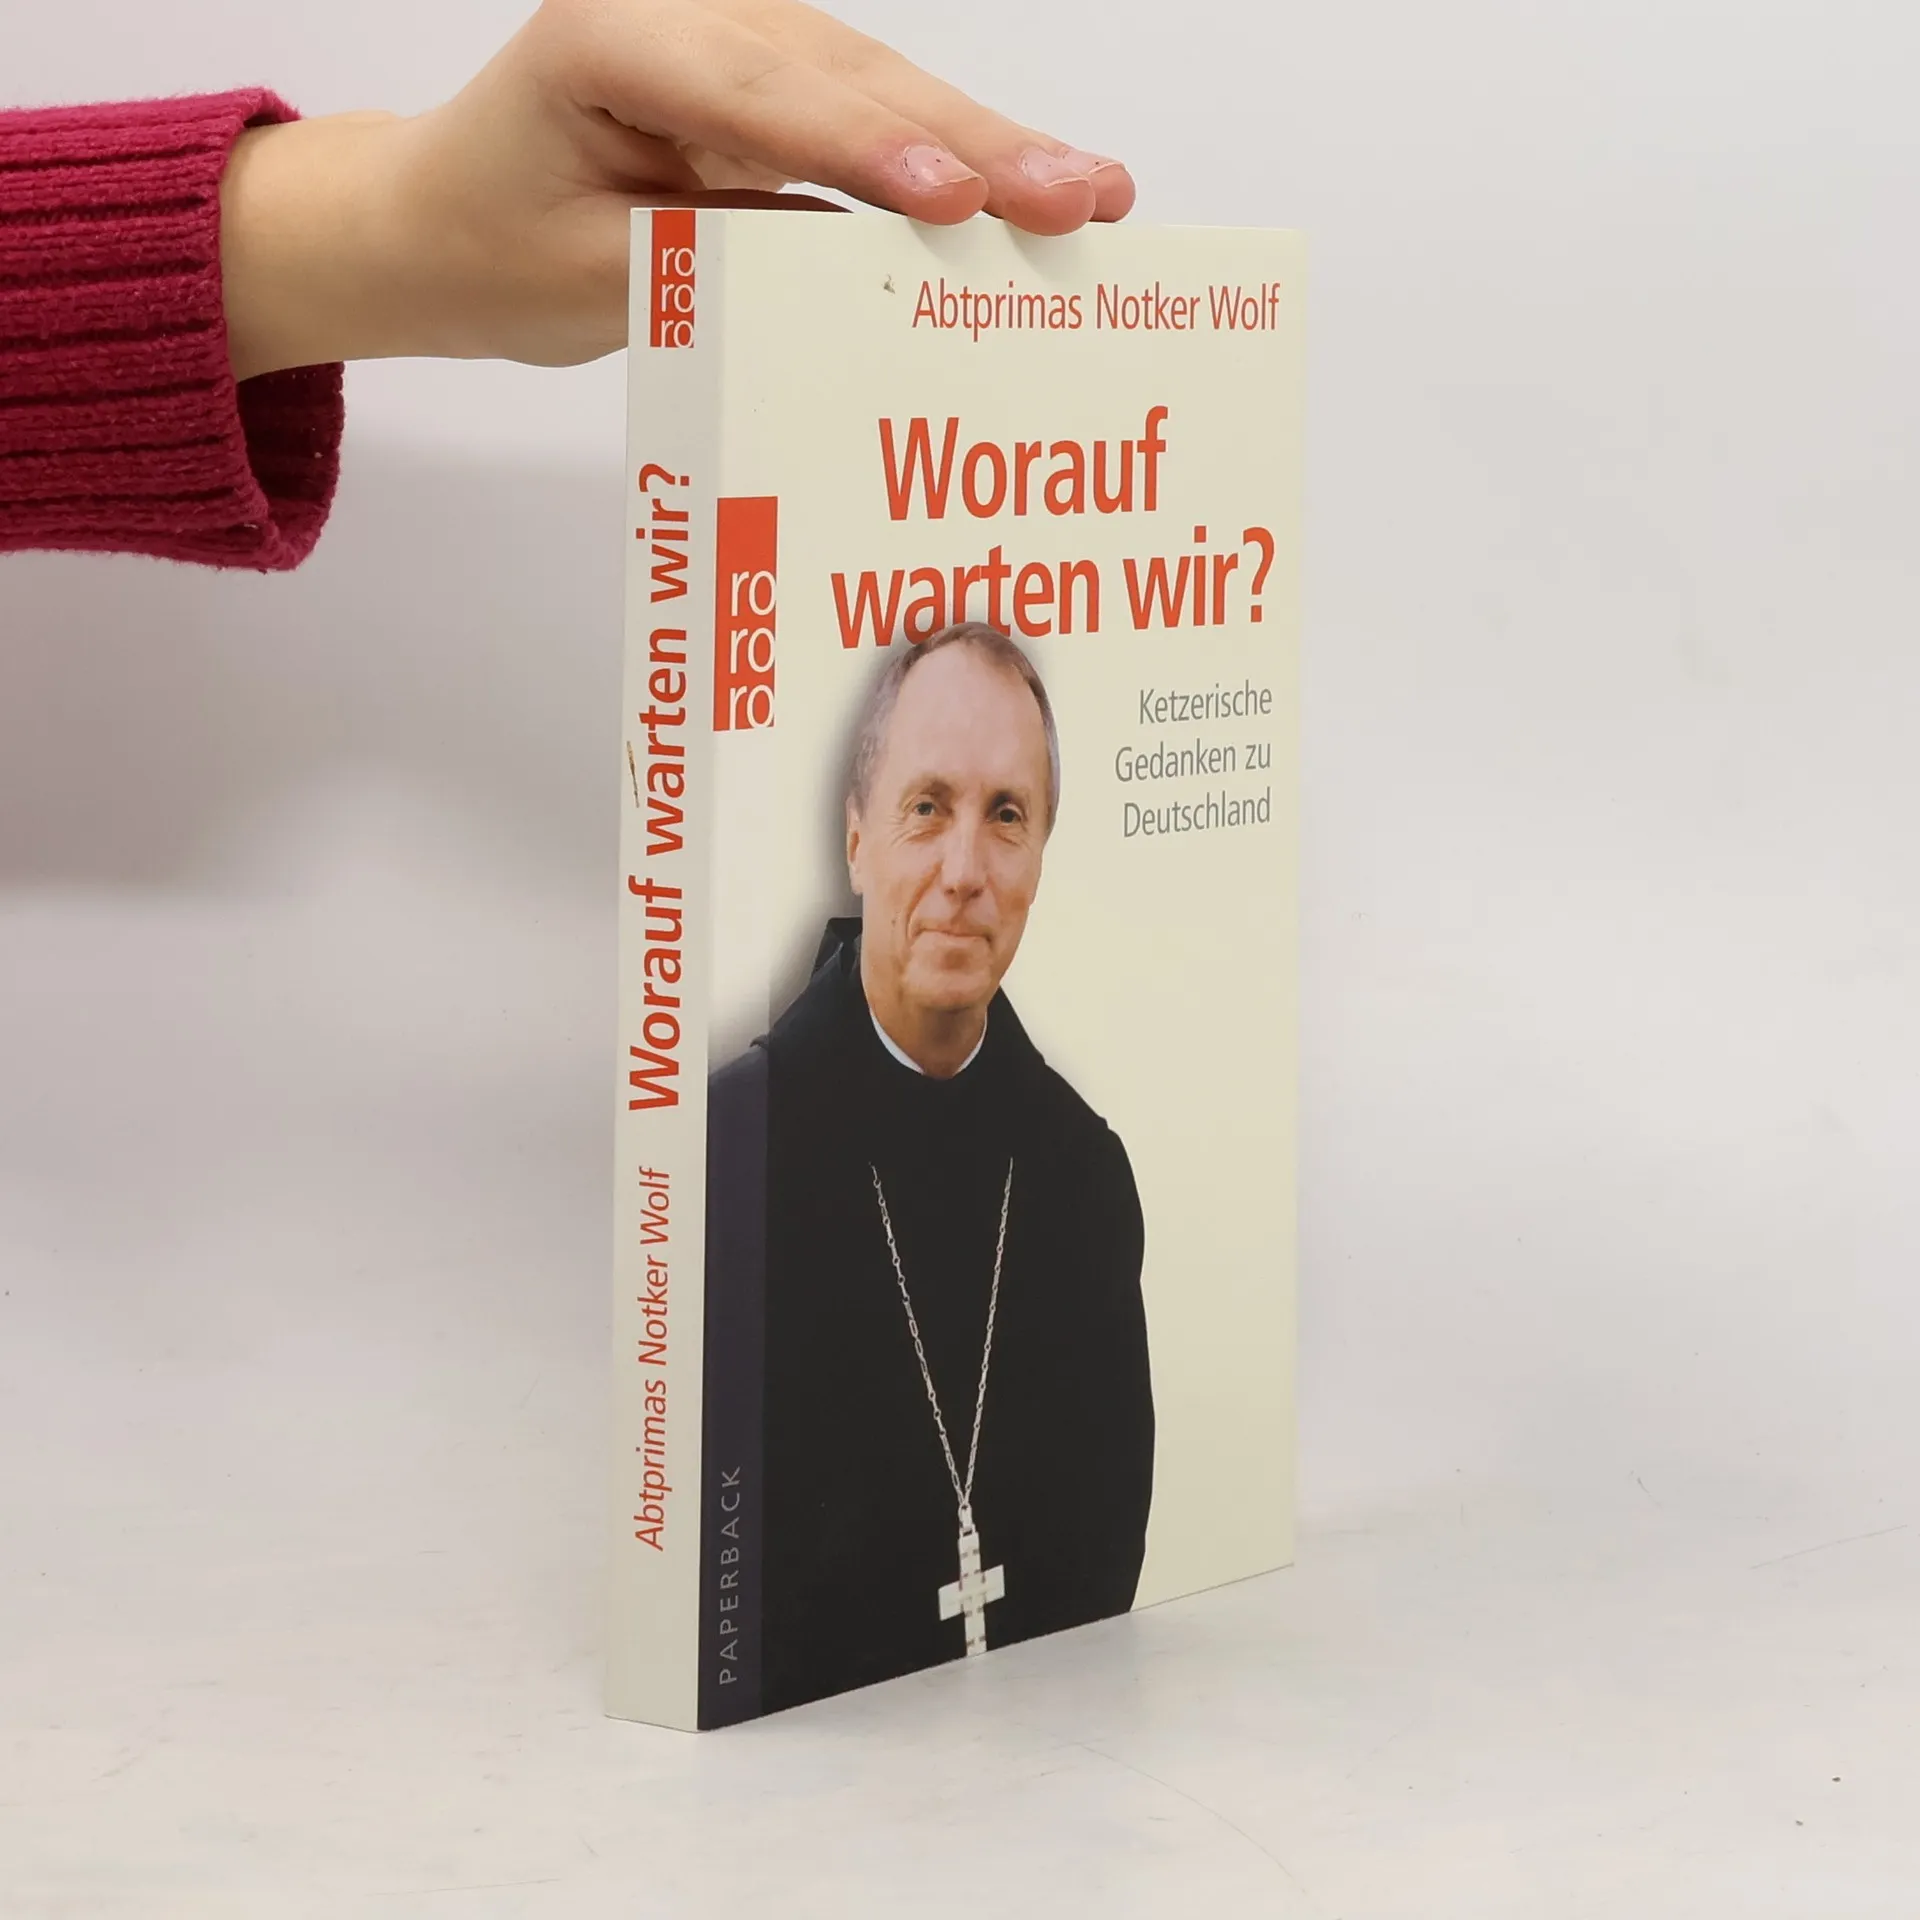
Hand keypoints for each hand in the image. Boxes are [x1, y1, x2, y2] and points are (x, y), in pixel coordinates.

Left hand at [220, 0, 1134, 380]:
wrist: (446, 221)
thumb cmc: (498, 248)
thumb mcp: (594, 278)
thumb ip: (719, 261)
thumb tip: (861, 266)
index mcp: (609, 39)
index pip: (758, 95)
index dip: (868, 150)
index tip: (956, 202)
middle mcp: (684, 10)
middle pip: (845, 77)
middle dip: (970, 143)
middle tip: (1077, 197)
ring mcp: (737, 36)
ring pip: (880, 87)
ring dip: (990, 146)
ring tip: (1091, 195)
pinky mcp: (772, 80)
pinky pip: (873, 114)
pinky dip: (953, 156)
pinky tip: (1035, 185)